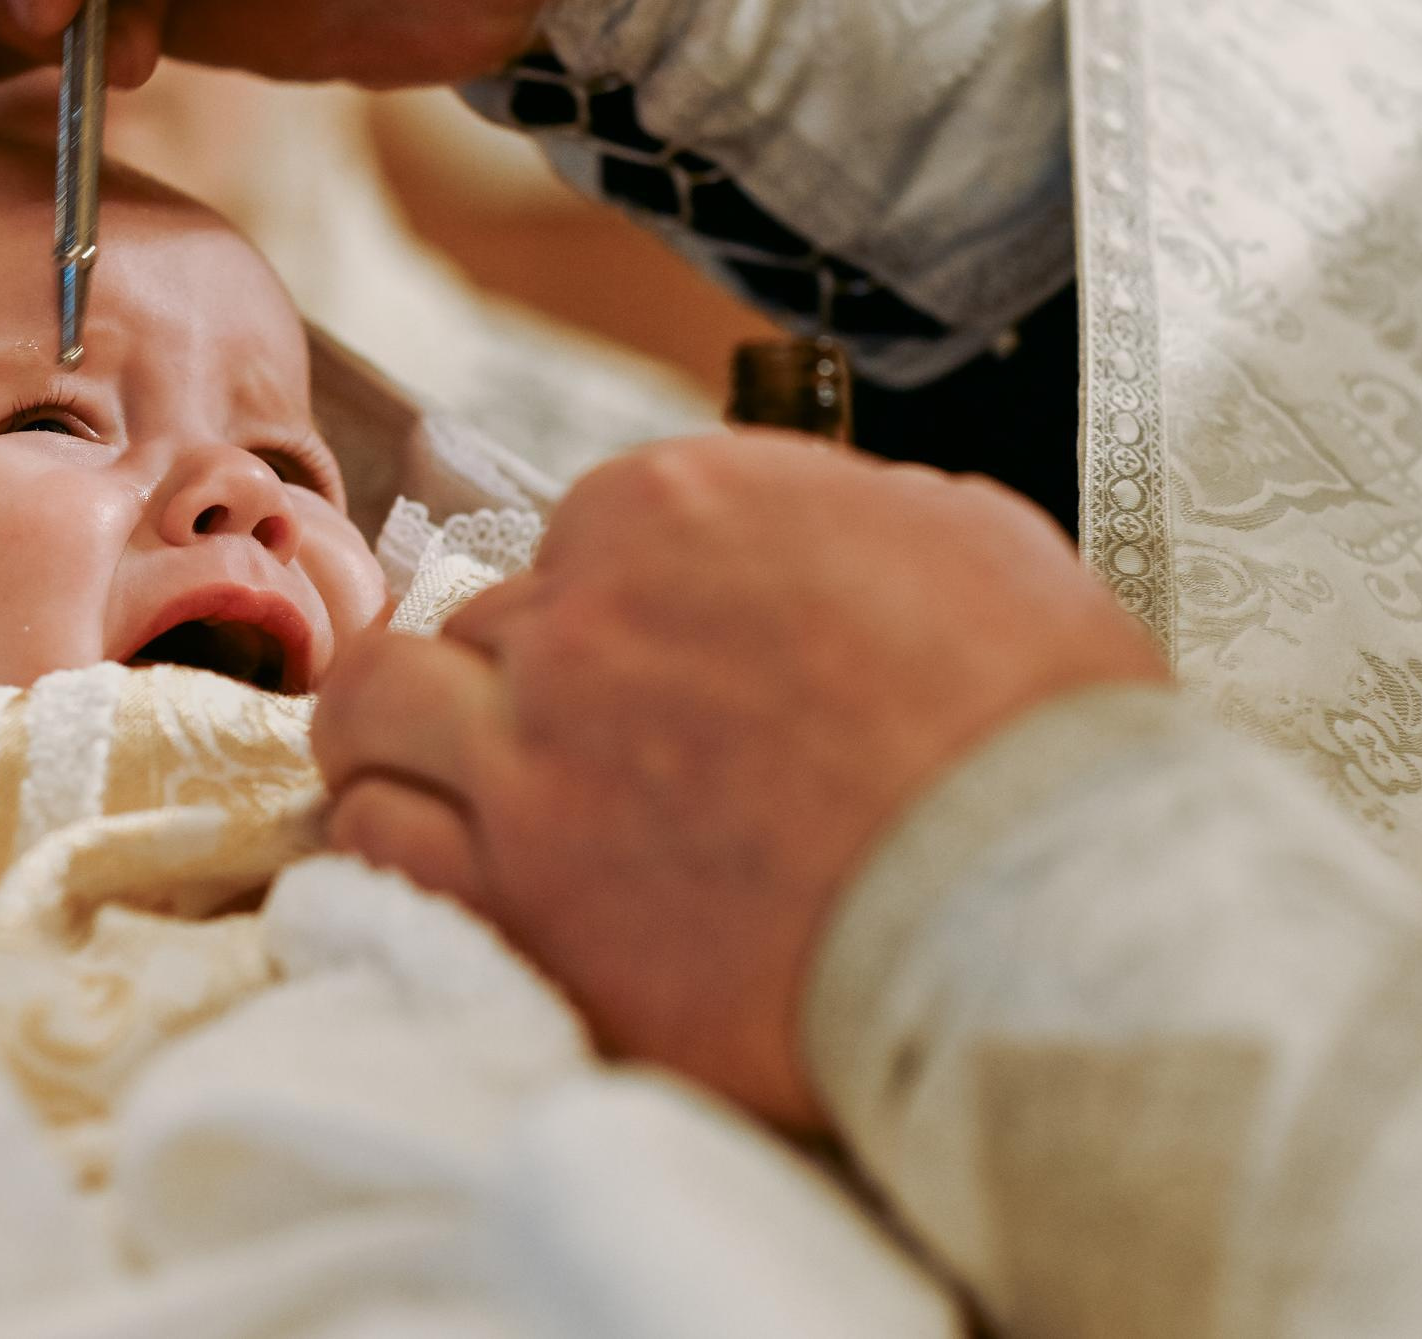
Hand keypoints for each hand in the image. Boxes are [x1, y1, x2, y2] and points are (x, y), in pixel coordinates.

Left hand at [312, 434, 1170, 1127]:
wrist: (1048, 916)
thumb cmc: (1037, 732)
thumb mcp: (963, 542)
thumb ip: (836, 515)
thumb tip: (810, 527)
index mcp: (673, 506)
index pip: (570, 540)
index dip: (609, 610)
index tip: (651, 672)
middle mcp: (578, 619)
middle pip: (479, 628)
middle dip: (520, 679)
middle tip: (581, 751)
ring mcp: (532, 763)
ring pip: (373, 711)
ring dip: (404, 737)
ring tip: (448, 785)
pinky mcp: (518, 902)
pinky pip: (374, 840)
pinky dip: (388, 837)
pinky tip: (435, 858)